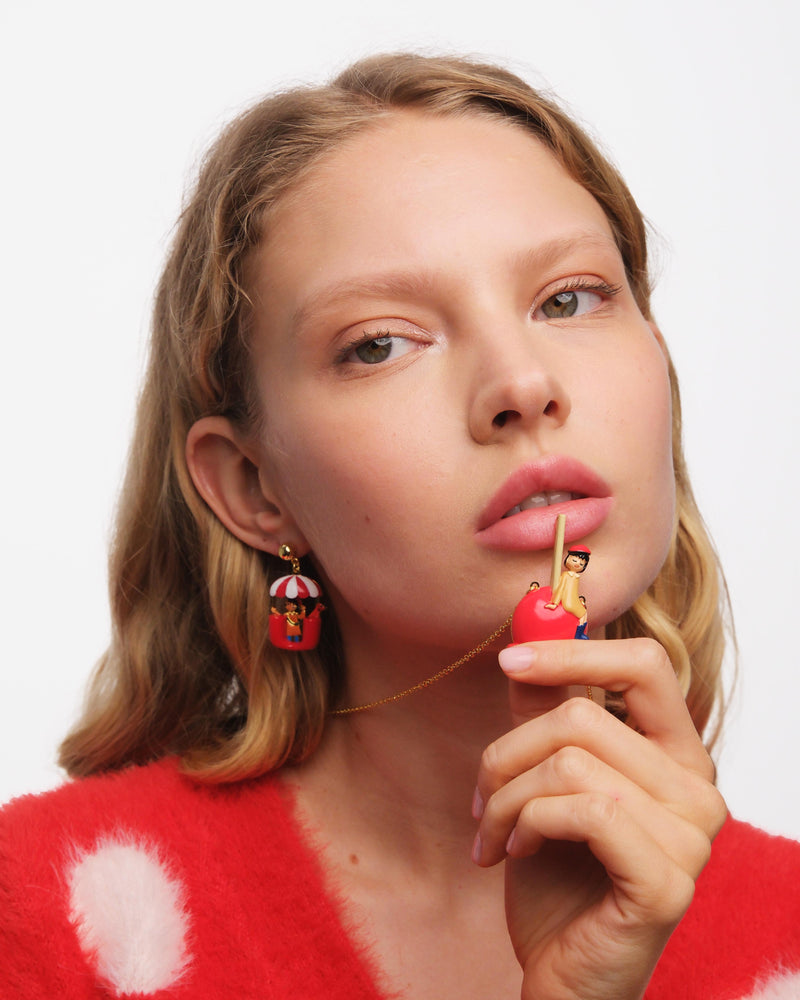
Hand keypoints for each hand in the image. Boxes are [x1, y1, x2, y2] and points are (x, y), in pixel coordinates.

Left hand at [472, 638, 726, 999]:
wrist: (563, 974)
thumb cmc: (556, 876)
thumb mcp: (542, 779)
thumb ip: (545, 712)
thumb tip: (529, 640)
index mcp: (675, 754)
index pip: (646, 665)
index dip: (573, 653)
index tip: (510, 660)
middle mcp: (697, 789)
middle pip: (582, 716)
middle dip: (508, 754)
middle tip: (483, 796)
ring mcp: (691, 838)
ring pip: (571, 762)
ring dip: (508, 796)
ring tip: (495, 832)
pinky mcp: (666, 881)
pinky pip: (582, 810)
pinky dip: (529, 825)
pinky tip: (515, 854)